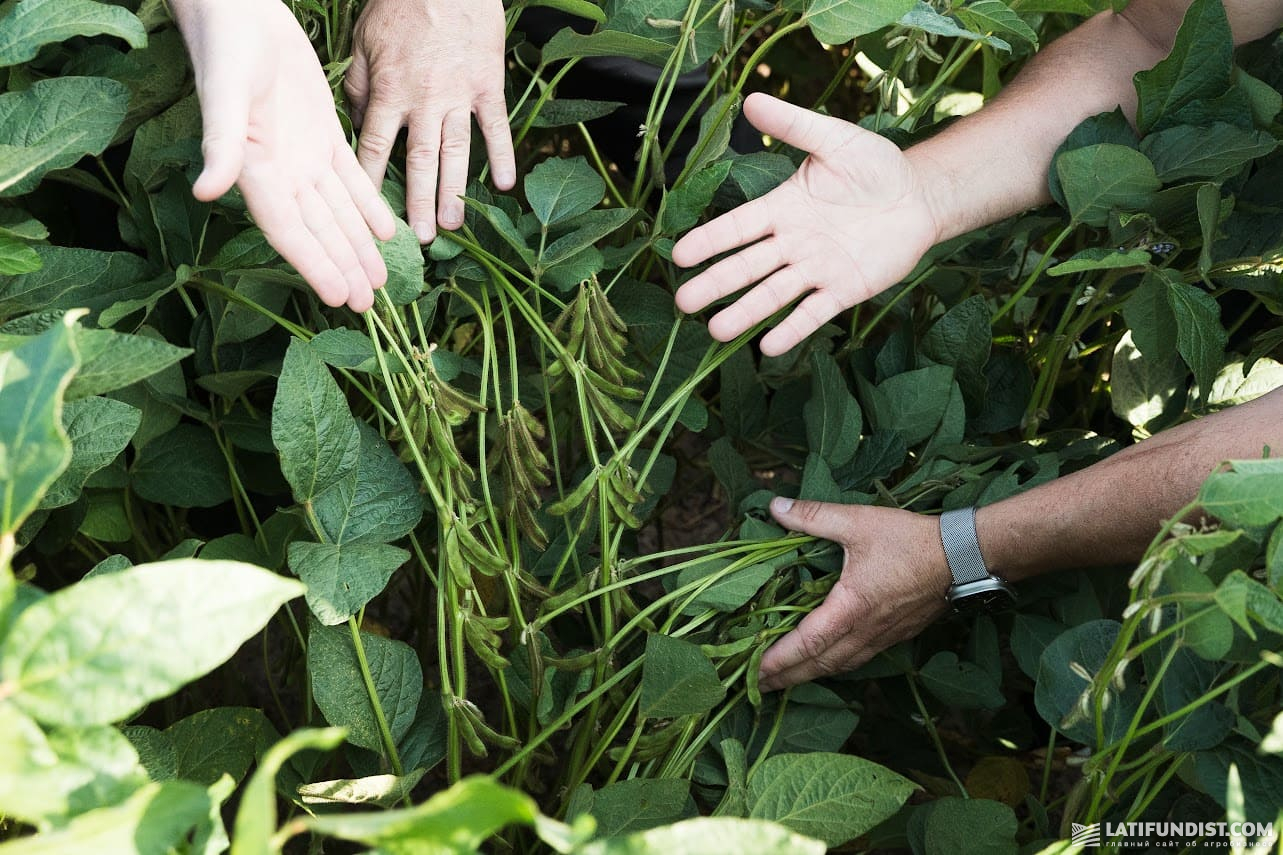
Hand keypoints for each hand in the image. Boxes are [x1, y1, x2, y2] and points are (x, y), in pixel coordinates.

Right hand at [175, 0, 395, 311]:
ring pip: (338, 212)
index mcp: (255, 170)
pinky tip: (387, 230)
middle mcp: (281, 171)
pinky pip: (350, 178)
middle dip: (343, 267)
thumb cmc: (226, 47)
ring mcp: (303, 155)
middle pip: (318, 232)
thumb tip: (206, 192)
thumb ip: (221, 144)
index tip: (338, 297)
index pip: (289, 231)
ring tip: (380, 280)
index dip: (314, 266)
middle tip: (368, 304)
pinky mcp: (322, 133)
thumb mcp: (225, 93)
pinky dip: (368, 205)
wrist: (240, 10)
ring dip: (358, 245)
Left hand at [346, 0, 514, 243]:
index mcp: (388, 91)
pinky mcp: (488, 86)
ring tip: (454, 225)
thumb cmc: (401, 4)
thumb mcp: (364, 40)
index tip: (368, 214)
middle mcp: (423, 101)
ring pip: (455, 154)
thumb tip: (359, 119)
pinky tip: (504, 184)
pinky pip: (496, 128)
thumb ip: (359, 84)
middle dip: (418, 203)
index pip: (373, 147)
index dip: (371, 183)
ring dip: (454, 192)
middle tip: (422, 238)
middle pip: (418, 162)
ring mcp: (459, 96)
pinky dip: (502, 156)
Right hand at [672, 93, 942, 356]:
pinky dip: (792, 329)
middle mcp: (791, 243)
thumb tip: (750, 100)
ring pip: (772, 294)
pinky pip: (812, 312)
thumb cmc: (875, 167)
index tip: (679, 255)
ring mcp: (814, 269)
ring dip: (745, 313)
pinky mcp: (841, 289)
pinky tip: (769, 347)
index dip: (709, 241)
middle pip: (745, 266)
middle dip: (715, 284)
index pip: (738, 227)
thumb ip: (794, 126)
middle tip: (684, 303)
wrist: (919, 196)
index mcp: (782, 208)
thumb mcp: (835, 139)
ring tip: (716, 331)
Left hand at [757, 497, 951, 691]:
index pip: (806, 643)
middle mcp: (865, 631)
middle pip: (819, 665)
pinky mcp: (896, 636)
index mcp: (850, 607)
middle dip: (786, 678)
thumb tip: (776, 506)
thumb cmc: (910, 541)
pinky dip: (834, 666)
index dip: (777, 660)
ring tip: (784, 680)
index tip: (752, 672)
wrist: (964, 558)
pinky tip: (826, 663)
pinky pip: (858, 659)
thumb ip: (814, 516)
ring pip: (839, 666)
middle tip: (756, 687)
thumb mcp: (858, 522)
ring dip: (809, 676)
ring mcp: (882, 637)